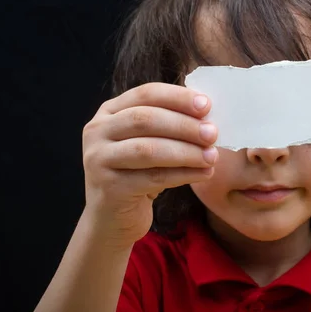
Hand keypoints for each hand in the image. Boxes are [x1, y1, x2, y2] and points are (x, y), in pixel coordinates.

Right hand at [81, 83, 217, 247]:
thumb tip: (208, 115)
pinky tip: (204, 173)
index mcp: (110, 111)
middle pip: (146, 119)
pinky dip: (183, 174)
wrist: (113, 217)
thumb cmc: (138, 173)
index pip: (146, 94)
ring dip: (186, 151)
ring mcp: (98, 159)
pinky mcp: (109, 187)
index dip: (178, 97)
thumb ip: (168, 124)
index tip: (206, 105)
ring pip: (148, 150)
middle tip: (212, 133)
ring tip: (212, 156)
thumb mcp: (148, 141)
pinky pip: (153, 178)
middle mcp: (98, 131)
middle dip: (184, 125)